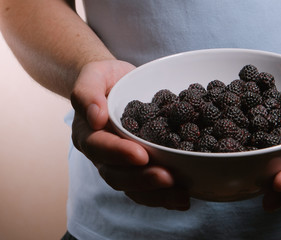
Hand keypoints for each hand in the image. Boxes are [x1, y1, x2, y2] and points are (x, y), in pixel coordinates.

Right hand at [70, 60, 189, 209]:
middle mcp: (102, 155)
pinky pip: (148, 189)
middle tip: (167, 178)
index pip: (99, 147)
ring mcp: (120, 165)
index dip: (118, 153)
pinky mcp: (139, 169)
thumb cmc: (106, 79)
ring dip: (157, 195)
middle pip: (116, 175)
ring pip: (133, 188)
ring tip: (181, 197)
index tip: (141, 154)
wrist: (118, 85)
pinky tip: (185, 198)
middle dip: (142, 179)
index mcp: (89, 134)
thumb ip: (88, 92)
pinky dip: (165, 196)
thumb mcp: (94, 74)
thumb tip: (95, 116)